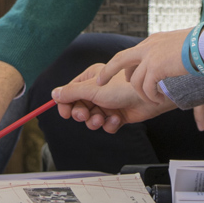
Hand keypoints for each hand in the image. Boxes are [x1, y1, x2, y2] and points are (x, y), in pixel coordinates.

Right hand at [52, 64, 174, 133]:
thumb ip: (72, 93)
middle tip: (86, 115)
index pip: (70, 92)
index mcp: (91, 78)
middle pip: (80, 107)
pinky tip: (116, 119)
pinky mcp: (118, 115)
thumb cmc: (123, 86)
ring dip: (95, 121)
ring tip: (102, 119)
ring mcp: (108, 103)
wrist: (149, 95)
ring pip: (92, 118)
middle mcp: (99, 90)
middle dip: (82, 114)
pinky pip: (106, 125)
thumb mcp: (93, 89)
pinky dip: (109, 125)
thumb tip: (54, 94)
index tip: (65, 113)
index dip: (66, 103)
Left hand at [95, 28, 189, 102]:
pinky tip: (159, 99)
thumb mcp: (179, 46)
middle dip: (107, 71)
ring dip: (143, 94)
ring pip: (135, 81)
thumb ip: (168, 53)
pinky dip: (151, 97)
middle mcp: (149, 46)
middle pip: (120, 59)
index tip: (119, 75)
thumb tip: (168, 63)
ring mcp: (151, 56)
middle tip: (99, 84)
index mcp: (154, 41)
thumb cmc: (201, 46)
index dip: (123, 66)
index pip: (131, 53)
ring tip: (154, 100)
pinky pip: (146, 88)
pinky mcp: (156, 67)